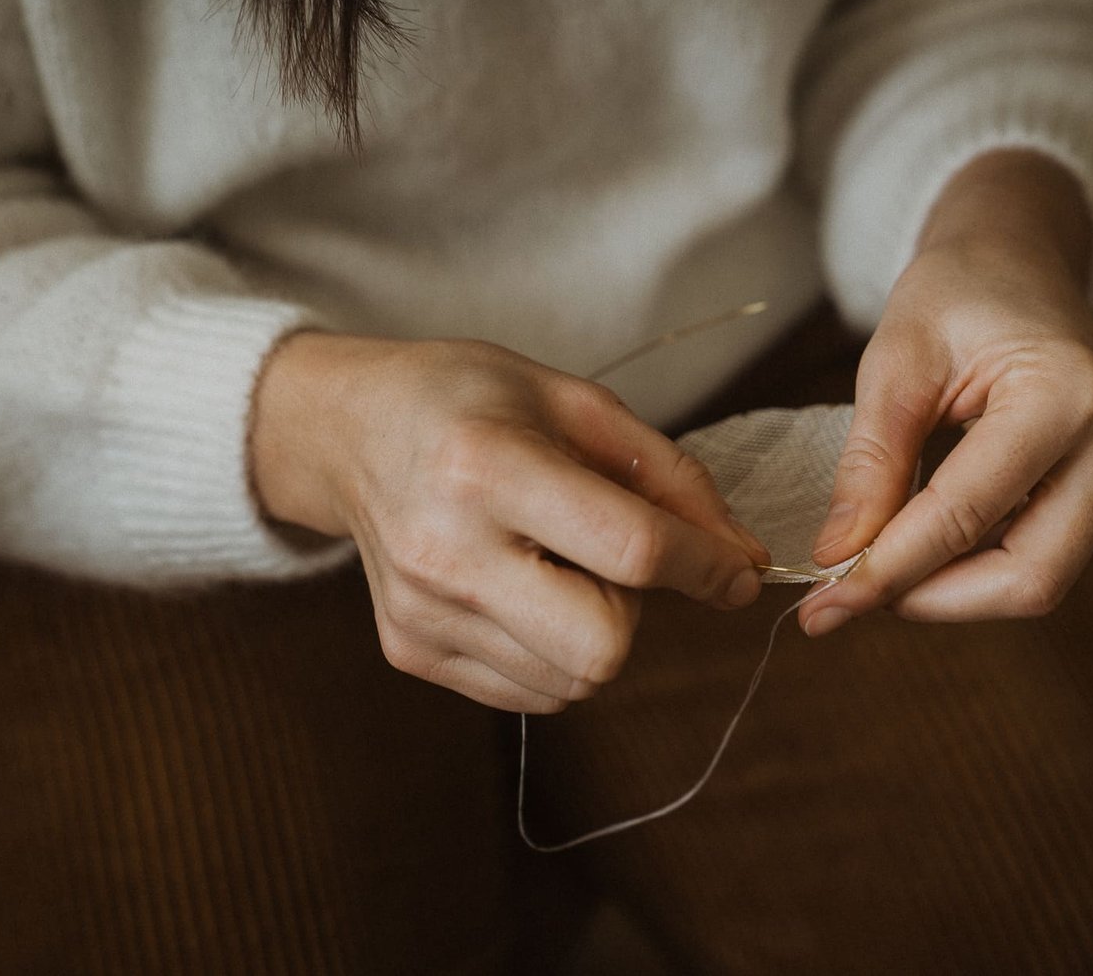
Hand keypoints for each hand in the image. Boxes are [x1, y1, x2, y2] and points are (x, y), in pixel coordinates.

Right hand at [251, 335, 767, 710]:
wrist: (351, 430)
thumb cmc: (471, 401)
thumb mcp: (577, 403)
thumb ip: (671, 478)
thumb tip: (741, 561)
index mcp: (487, 467)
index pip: (631, 549)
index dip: (705, 565)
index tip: (734, 570)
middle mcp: (445, 551)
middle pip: (602, 646)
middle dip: (635, 611)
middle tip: (607, 557)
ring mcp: (422, 612)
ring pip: (573, 680)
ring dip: (593, 629)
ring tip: (552, 562)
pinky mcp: (409, 650)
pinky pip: (532, 692)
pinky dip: (553, 651)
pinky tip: (522, 588)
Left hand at [801, 150, 1092, 635]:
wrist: (1019, 262)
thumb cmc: (957, 295)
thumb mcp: (895, 363)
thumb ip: (870, 464)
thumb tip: (838, 559)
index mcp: (1068, 394)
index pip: (967, 516)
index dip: (889, 570)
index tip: (821, 606)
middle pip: (1029, 578)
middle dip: (931, 599)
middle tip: (847, 600)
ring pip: (1039, 580)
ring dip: (950, 590)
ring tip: (876, 567)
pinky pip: (1045, 557)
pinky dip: (975, 566)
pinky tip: (923, 543)